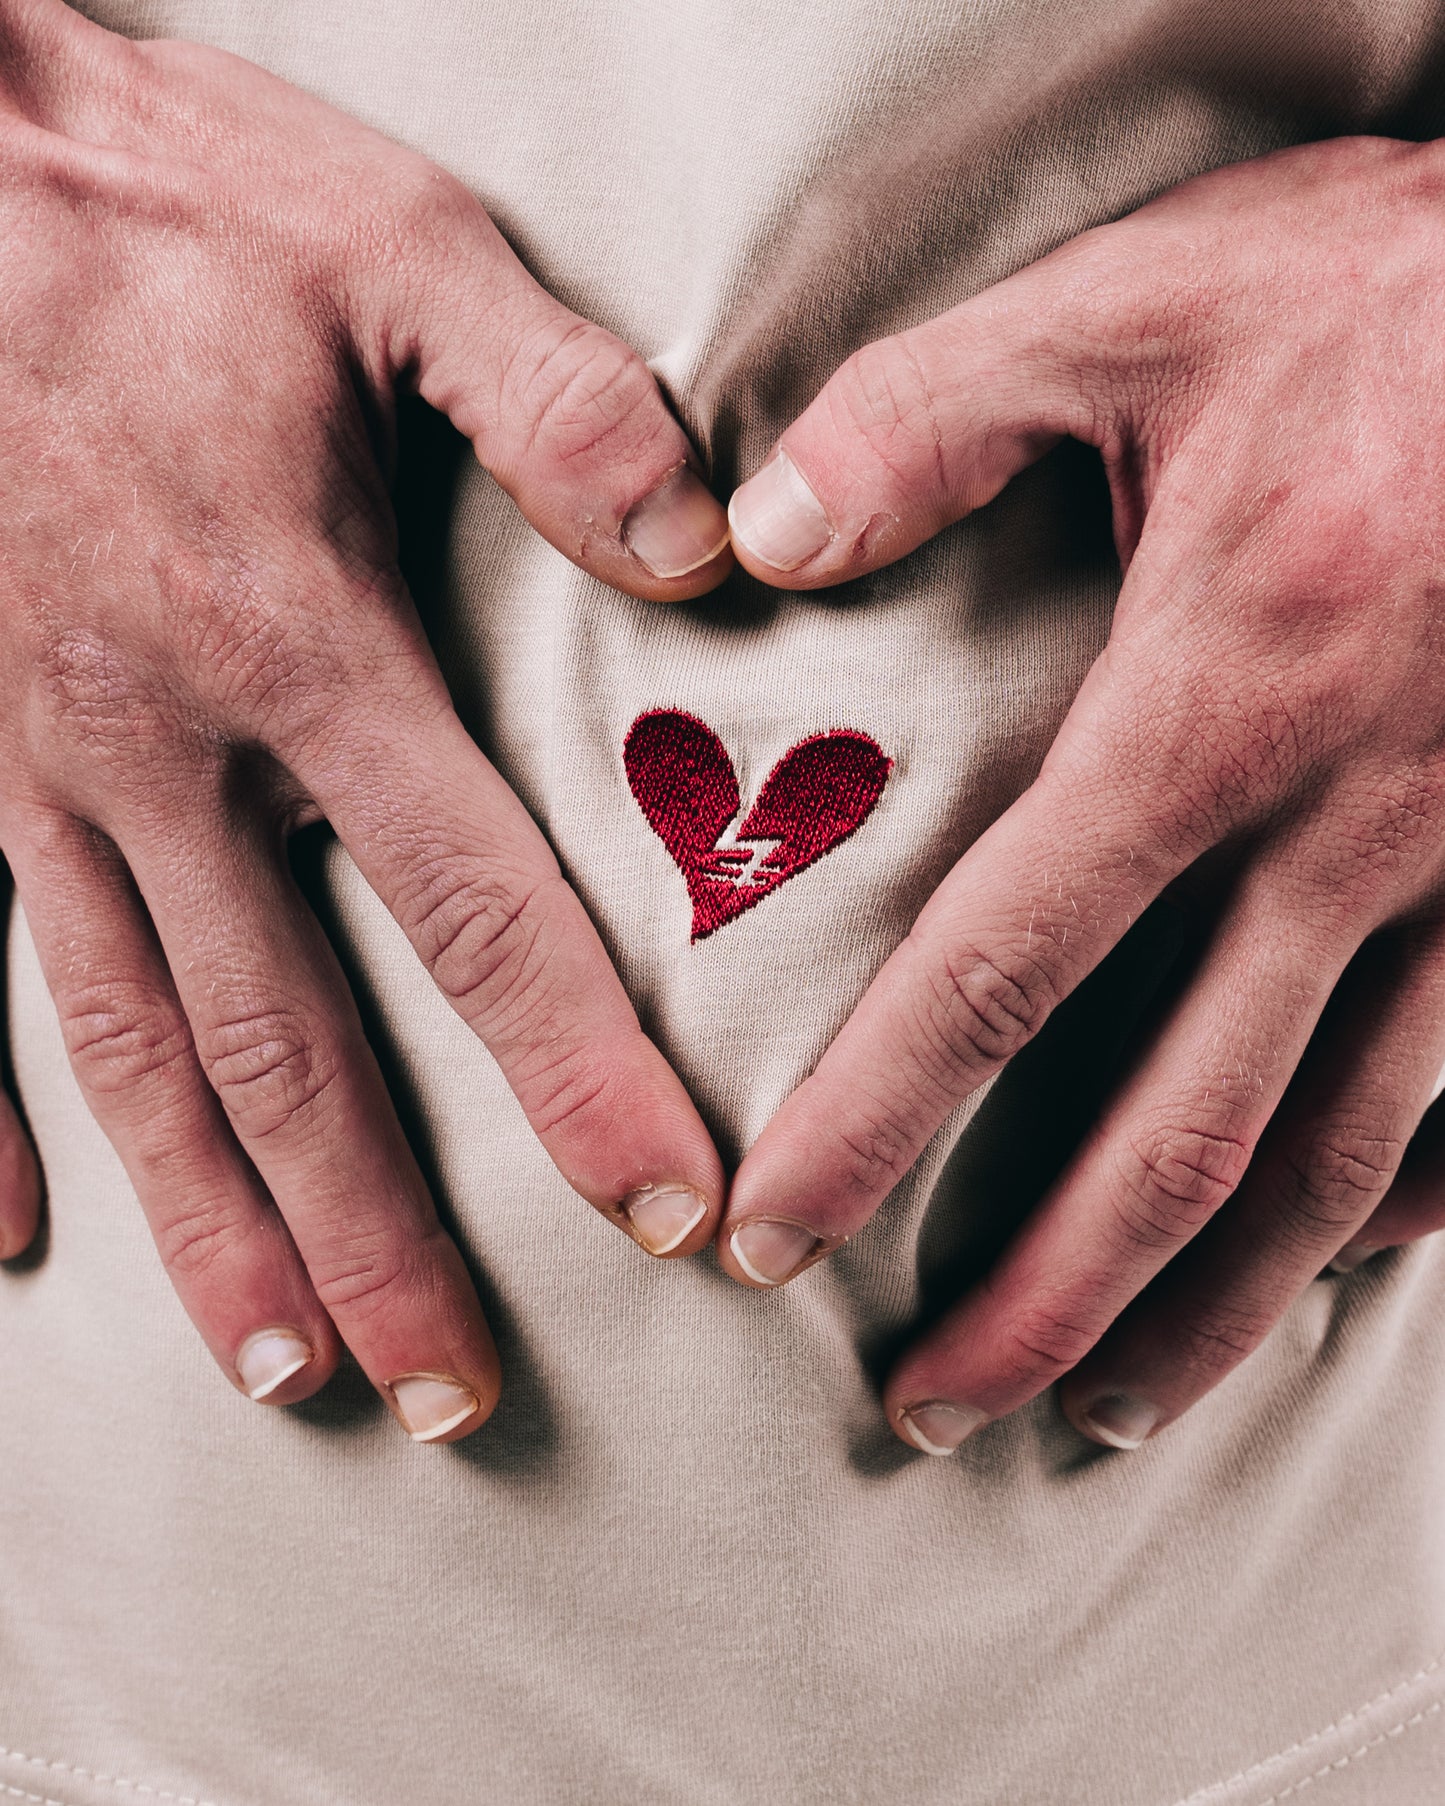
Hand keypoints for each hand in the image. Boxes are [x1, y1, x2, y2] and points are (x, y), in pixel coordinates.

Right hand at [0, 0, 729, 1438]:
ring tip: (285, 1368)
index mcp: (292, 635)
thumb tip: (714, 540)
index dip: (579, 1073)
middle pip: (291, 1043)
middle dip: (386, 1233)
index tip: (661, 1215)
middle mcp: (149, 743)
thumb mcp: (391, 245)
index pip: (474, 906)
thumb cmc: (159, 197)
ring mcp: (14, 765)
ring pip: (131, 1047)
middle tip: (460, 1393)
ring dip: (210, 1224)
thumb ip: (560, 396)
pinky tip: (5, 1244)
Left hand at [721, 134, 1444, 1452]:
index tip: (779, 1236)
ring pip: (1342, 1164)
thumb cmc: (1389, 291)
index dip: (878, 1121)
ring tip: (1098, 1408)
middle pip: (1178, 1134)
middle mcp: (1358, 833)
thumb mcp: (1137, 306)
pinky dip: (1393, 1216)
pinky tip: (1317, 1278)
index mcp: (1220, 704)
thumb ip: (921, 419)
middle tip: (927, 1405)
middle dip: (1042, 1295)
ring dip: (1211, 1309)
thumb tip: (756, 531)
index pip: (1005, 969)